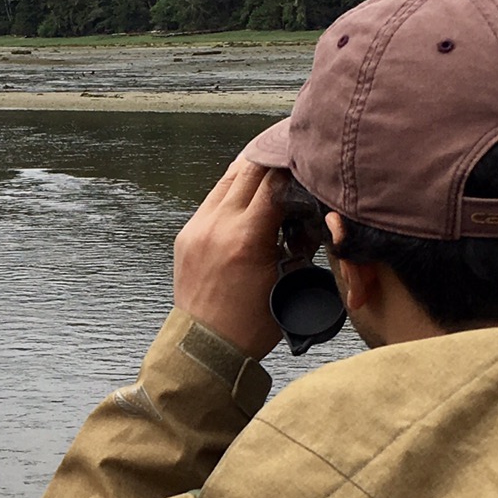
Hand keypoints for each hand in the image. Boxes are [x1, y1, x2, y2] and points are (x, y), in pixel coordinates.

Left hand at [173, 158, 289, 358]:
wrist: (206, 347)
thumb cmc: (253, 323)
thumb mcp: (289, 281)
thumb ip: (300, 241)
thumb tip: (310, 210)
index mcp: (246, 237)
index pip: (274, 180)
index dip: (294, 164)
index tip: (309, 155)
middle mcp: (217, 225)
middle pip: (249, 169)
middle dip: (273, 158)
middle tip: (294, 149)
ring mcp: (197, 227)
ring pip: (227, 178)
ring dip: (252, 169)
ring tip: (274, 162)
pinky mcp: (186, 234)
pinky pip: (212, 198)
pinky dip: (234, 189)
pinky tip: (250, 191)